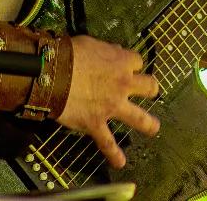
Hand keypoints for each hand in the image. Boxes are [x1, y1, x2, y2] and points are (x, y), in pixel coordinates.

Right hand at [56, 35, 159, 169]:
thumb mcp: (92, 43)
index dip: (132, 64)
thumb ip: (107, 51)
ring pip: (139, 118)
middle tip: (150, 92)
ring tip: (154, 128)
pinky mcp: (97, 123)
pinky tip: (120, 162)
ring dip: (148, 124)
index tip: (126, 66)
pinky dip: (114, 154)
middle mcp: (123, 85)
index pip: (137, 62)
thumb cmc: (70, 54)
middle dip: (151, 89)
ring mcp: (112, 106)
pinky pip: (108, 142)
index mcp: (122, 62)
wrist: (52, 74)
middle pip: (149, 87)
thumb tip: (113, 53)